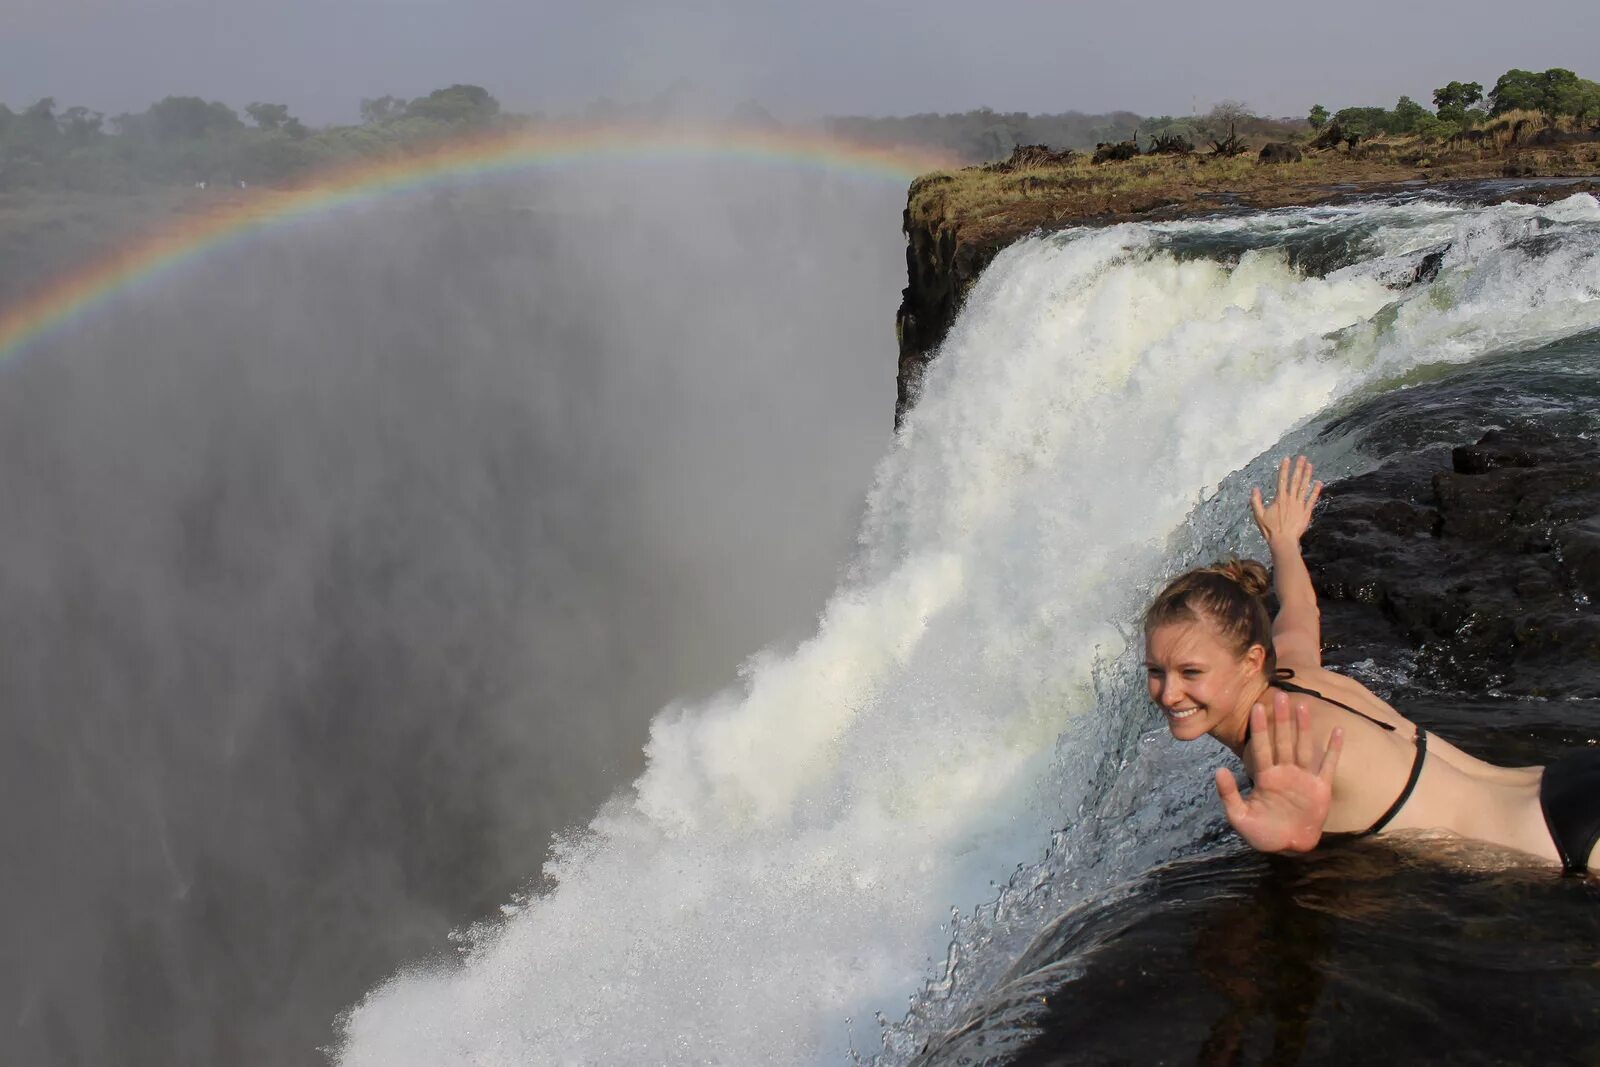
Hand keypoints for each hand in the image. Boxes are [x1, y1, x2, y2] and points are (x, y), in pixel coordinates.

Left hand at [1215, 691, 1342, 853]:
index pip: (1261, 747)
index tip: (1256, 707)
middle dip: (1281, 719)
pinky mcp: (1321, 788)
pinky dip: (1333, 749)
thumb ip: (1229, 794)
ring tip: (1303, 705)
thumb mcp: (1239, 816)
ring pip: (1303, 746)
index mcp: (1265, 777)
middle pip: (1282, 740)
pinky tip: (1338, 731)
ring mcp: (1303, 778)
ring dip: (1304, 727)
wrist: (1287, 847)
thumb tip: (1219, 770)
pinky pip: (1328, 765)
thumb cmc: (1262, 833)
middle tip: (1279, 694)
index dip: (1259, 728)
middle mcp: (1284, 772)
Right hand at [1250, 455, 1322, 545]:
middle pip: (1295, 480)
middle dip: (1299, 468)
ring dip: (1307, 475)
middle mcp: (1291, 499)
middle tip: (1302, 457)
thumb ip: (1256, 501)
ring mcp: (1300, 505)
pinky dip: (1315, 491)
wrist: (1283, 541)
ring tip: (1310, 465)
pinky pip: (1312, 499)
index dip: (1284, 468)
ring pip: (1304, 487)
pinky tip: (1319, 482)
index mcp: (1280, 498)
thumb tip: (1255, 489)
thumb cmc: (1270, 529)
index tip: (1287, 459)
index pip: (1282, 480)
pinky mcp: (1306, 512)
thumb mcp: (1258, 515)